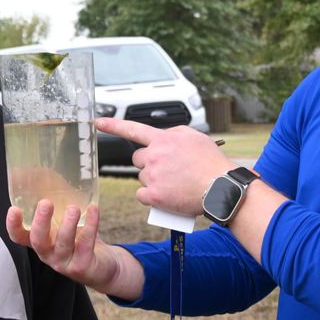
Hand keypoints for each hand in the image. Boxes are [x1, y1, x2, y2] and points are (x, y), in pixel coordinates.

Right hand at [6, 200, 143, 300]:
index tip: (14, 209)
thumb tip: (30, 169)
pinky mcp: (83, 265)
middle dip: (41, 222)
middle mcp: (49, 252)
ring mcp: (65, 261)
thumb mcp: (62, 213)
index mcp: (40, 239)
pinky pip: (85, 245)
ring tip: (73, 208)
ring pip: (63, 244)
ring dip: (67, 225)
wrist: (102, 262)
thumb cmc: (78, 234)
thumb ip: (48, 192)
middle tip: (45, 203)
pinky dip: (91, 226)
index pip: (19, 236)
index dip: (13, 225)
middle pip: (38, 241)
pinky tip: (93, 210)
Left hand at [96, 118, 234, 216]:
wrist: (221, 187)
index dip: (113, 125)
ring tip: (175, 183)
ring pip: (142, 178)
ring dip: (153, 181)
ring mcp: (153, 176)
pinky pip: (142, 195)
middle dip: (148, 163)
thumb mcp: (194, 137)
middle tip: (167, 170)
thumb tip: (161, 139)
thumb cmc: (211, 163)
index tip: (98, 122)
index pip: (133, 129)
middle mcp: (155, 156)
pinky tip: (166, 195)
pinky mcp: (153, 195)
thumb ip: (172, 134)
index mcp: (163, 140)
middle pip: (138, 159)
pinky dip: (151, 197)